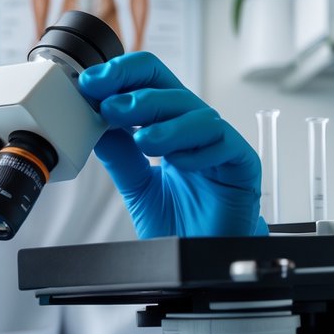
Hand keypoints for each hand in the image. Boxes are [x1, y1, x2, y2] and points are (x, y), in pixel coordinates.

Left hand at [78, 52, 263, 238]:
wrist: (202, 256)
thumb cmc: (179, 221)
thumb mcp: (137, 186)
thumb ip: (120, 156)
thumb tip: (94, 123)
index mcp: (169, 128)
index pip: (149, 84)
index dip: (121, 77)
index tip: (90, 84)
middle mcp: (194, 130)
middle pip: (171, 90)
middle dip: (138, 91)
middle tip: (110, 104)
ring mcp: (219, 145)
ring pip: (198, 116)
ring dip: (167, 123)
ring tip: (142, 139)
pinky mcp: (242, 165)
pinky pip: (226, 144)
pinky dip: (199, 150)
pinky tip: (178, 163)